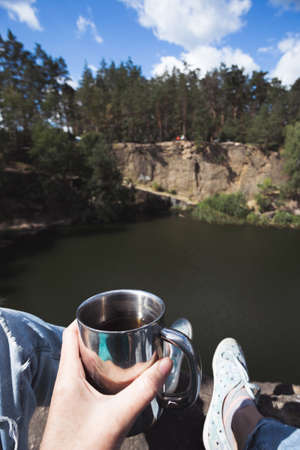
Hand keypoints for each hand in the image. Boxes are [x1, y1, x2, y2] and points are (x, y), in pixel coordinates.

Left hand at [40, 321, 171, 449]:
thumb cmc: (82, 449)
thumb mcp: (118, 416)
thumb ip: (144, 389)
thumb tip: (165, 365)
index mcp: (68, 377)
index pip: (70, 334)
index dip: (85, 319)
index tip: (105, 314)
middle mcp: (65, 383)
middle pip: (77, 346)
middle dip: (99, 336)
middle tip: (119, 330)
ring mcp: (68, 396)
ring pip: (82, 364)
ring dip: (100, 355)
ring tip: (121, 350)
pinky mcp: (75, 409)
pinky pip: (86, 381)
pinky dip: (101, 373)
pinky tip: (117, 381)